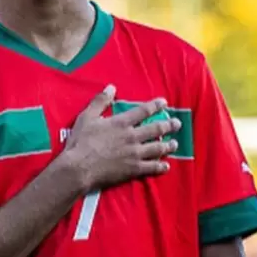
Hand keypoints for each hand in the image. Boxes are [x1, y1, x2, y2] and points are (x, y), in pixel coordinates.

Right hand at [60, 85, 180, 194]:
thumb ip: (100, 101)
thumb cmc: (81, 142)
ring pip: (157, 148)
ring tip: (175, 144)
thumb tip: (111, 87)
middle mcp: (132, 137)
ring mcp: (135, 154)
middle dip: (169, 125)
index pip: (143, 111)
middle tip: (177, 124)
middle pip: (156, 129)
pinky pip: (151, 167)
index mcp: (121, 123)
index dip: (155, 106)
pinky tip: (166, 166)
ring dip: (168, 145)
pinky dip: (160, 166)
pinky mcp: (133, 169)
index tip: (164, 103)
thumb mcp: (86, 117)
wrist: (79, 168)